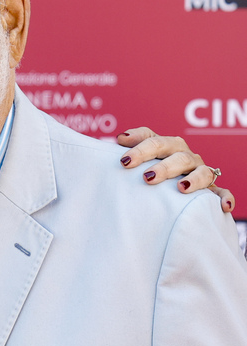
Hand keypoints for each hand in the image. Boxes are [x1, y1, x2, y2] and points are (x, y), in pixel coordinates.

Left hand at [117, 127, 234, 212]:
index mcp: (167, 146)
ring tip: (181, 188)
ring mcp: (200, 172)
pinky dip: (225, 198)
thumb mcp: (142, 155)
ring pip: (202, 172)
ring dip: (193, 179)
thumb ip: (134, 144)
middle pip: (178, 156)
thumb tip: (121, 138)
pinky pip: (223, 192)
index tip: (124, 161)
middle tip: (147, 177)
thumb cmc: (152, 167)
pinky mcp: (212, 190)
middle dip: (163, 167)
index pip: (154, 141)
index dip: (140, 149)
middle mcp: (186, 156)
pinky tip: (223, 207)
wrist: (171, 186)